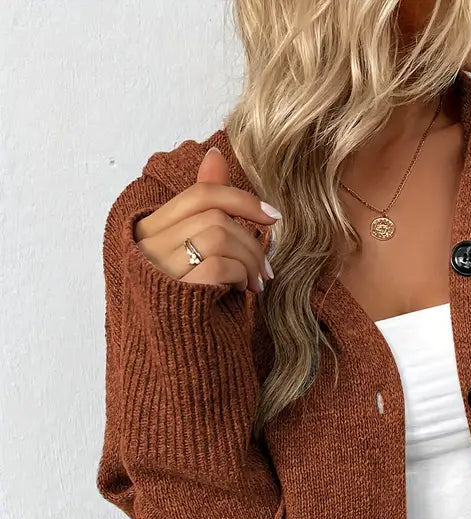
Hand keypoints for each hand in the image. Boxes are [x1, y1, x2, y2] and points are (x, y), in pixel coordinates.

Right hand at [132, 146, 280, 293]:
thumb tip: (215, 155)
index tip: (272, 217)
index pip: (199, 195)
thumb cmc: (194, 305)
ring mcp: (157, 269)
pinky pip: (220, 263)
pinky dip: (241, 275)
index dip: (241, 198)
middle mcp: (146, 247)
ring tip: (256, 282)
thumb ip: (205, 207)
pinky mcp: (175, 290)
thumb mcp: (198, 253)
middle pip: (214, 213)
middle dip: (251, 237)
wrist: (185, 361)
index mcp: (147, 232)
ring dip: (250, 258)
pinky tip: (242, 292)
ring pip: (219, 234)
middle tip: (268, 266)